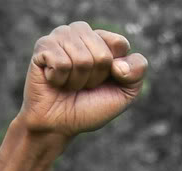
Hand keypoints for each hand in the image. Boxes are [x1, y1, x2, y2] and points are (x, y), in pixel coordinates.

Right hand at [18, 22, 147, 139]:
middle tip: (83, 86)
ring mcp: (61, 36)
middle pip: (102, 54)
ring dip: (77, 81)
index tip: (104, 83)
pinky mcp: (43, 46)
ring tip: (68, 84)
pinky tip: (54, 80)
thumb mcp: (124, 94)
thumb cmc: (90, 108)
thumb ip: (137, 72)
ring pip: (82, 58)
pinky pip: (61, 62)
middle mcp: (82, 33)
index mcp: (103, 40)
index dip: (116, 71)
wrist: (59, 126)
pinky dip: (60, 80)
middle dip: (95, 79)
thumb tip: (118, 64)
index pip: (120, 44)